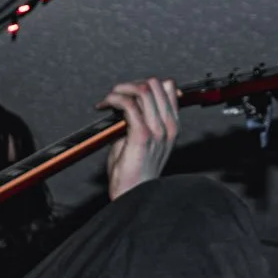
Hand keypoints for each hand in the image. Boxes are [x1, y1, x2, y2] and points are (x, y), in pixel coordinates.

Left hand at [99, 78, 178, 200]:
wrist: (134, 194)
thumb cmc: (135, 171)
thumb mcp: (144, 140)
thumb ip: (140, 119)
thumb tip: (128, 102)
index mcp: (171, 125)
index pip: (166, 88)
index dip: (144, 83)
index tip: (129, 91)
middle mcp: (167, 126)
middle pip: (154, 84)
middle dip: (131, 84)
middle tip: (116, 94)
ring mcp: (157, 130)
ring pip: (143, 90)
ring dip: (121, 89)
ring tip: (109, 98)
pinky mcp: (141, 135)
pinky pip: (129, 105)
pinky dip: (114, 99)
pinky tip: (106, 104)